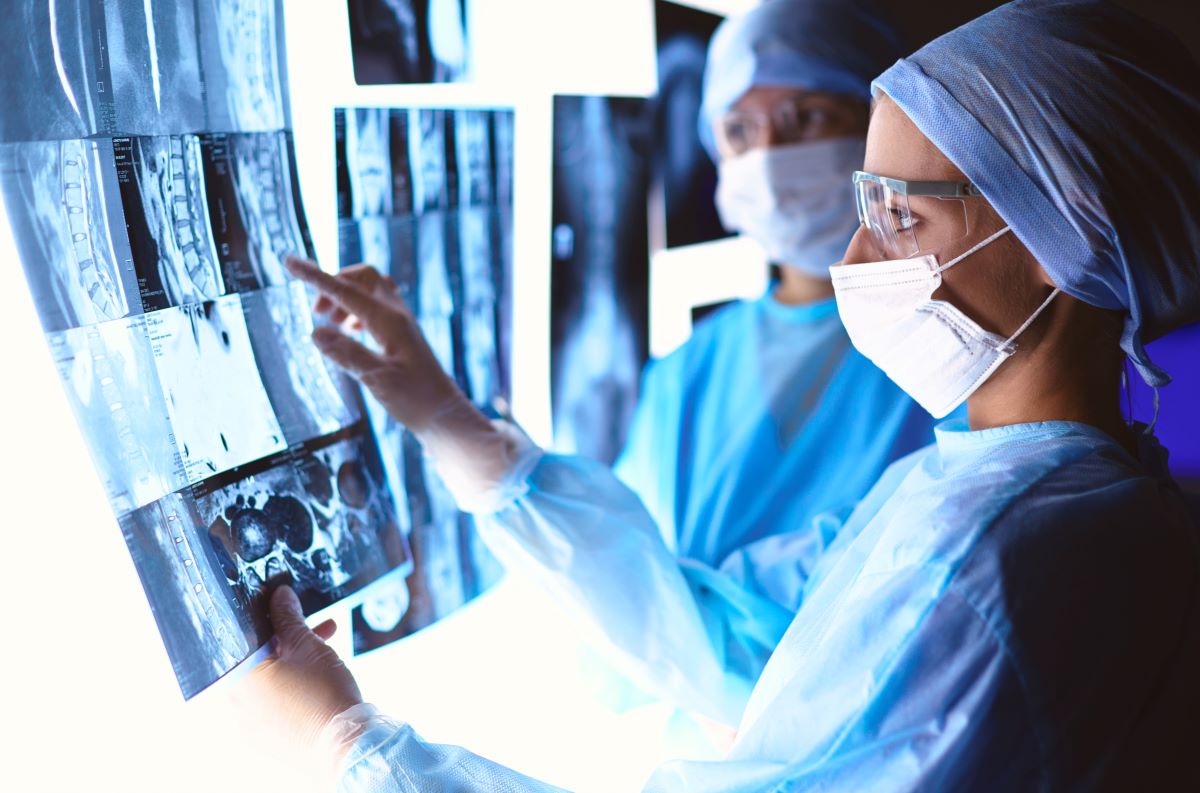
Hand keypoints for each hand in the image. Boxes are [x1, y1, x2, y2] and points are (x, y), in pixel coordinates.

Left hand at [240, 586, 363, 766]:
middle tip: (311, 625)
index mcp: (238, 678)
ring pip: (267, 680)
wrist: (346, 745)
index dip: (264, 616)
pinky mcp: (266, 738)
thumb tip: (280, 596)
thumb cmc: (323, 694)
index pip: (242, 636)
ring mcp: (249, 724)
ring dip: (292, 660)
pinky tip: (316, 676)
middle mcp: (235, 704)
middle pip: (256, 658)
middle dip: (285, 637)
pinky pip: (272, 702)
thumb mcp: (307, 644)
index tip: (281, 604)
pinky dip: (290, 686)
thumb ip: (288, 617)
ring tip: (325, 647)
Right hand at [286, 256, 524, 507]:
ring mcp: (401, 324)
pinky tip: (349, 331)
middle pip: (361, 277)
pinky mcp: (402, 336)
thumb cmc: (417, 400)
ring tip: (328, 324)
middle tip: (315, 312)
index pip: (345, 290)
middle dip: (333, 284)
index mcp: (389, 321)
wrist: (445, 415)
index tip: (289, 262)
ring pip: (369, 290)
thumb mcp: (378, 380)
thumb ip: (347, 355)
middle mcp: (397, 316)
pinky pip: (376, 307)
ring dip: (344, 298)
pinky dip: (356, 311)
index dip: (314, 276)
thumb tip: (315, 332)